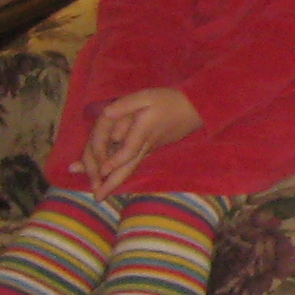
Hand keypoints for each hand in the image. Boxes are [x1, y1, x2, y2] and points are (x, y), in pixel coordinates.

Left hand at [80, 87, 202, 193]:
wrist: (197, 108)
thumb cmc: (170, 100)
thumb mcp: (146, 96)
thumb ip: (124, 105)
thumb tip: (105, 115)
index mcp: (143, 131)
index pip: (128, 150)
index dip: (115, 161)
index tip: (102, 172)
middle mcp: (145, 145)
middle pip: (128, 168)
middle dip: (111, 183)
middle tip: (97, 198)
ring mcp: (149, 149)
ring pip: (130, 168)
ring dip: (114, 182)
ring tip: (101, 194)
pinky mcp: (151, 148)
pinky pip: (132, 163)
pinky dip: (120, 171)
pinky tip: (110, 175)